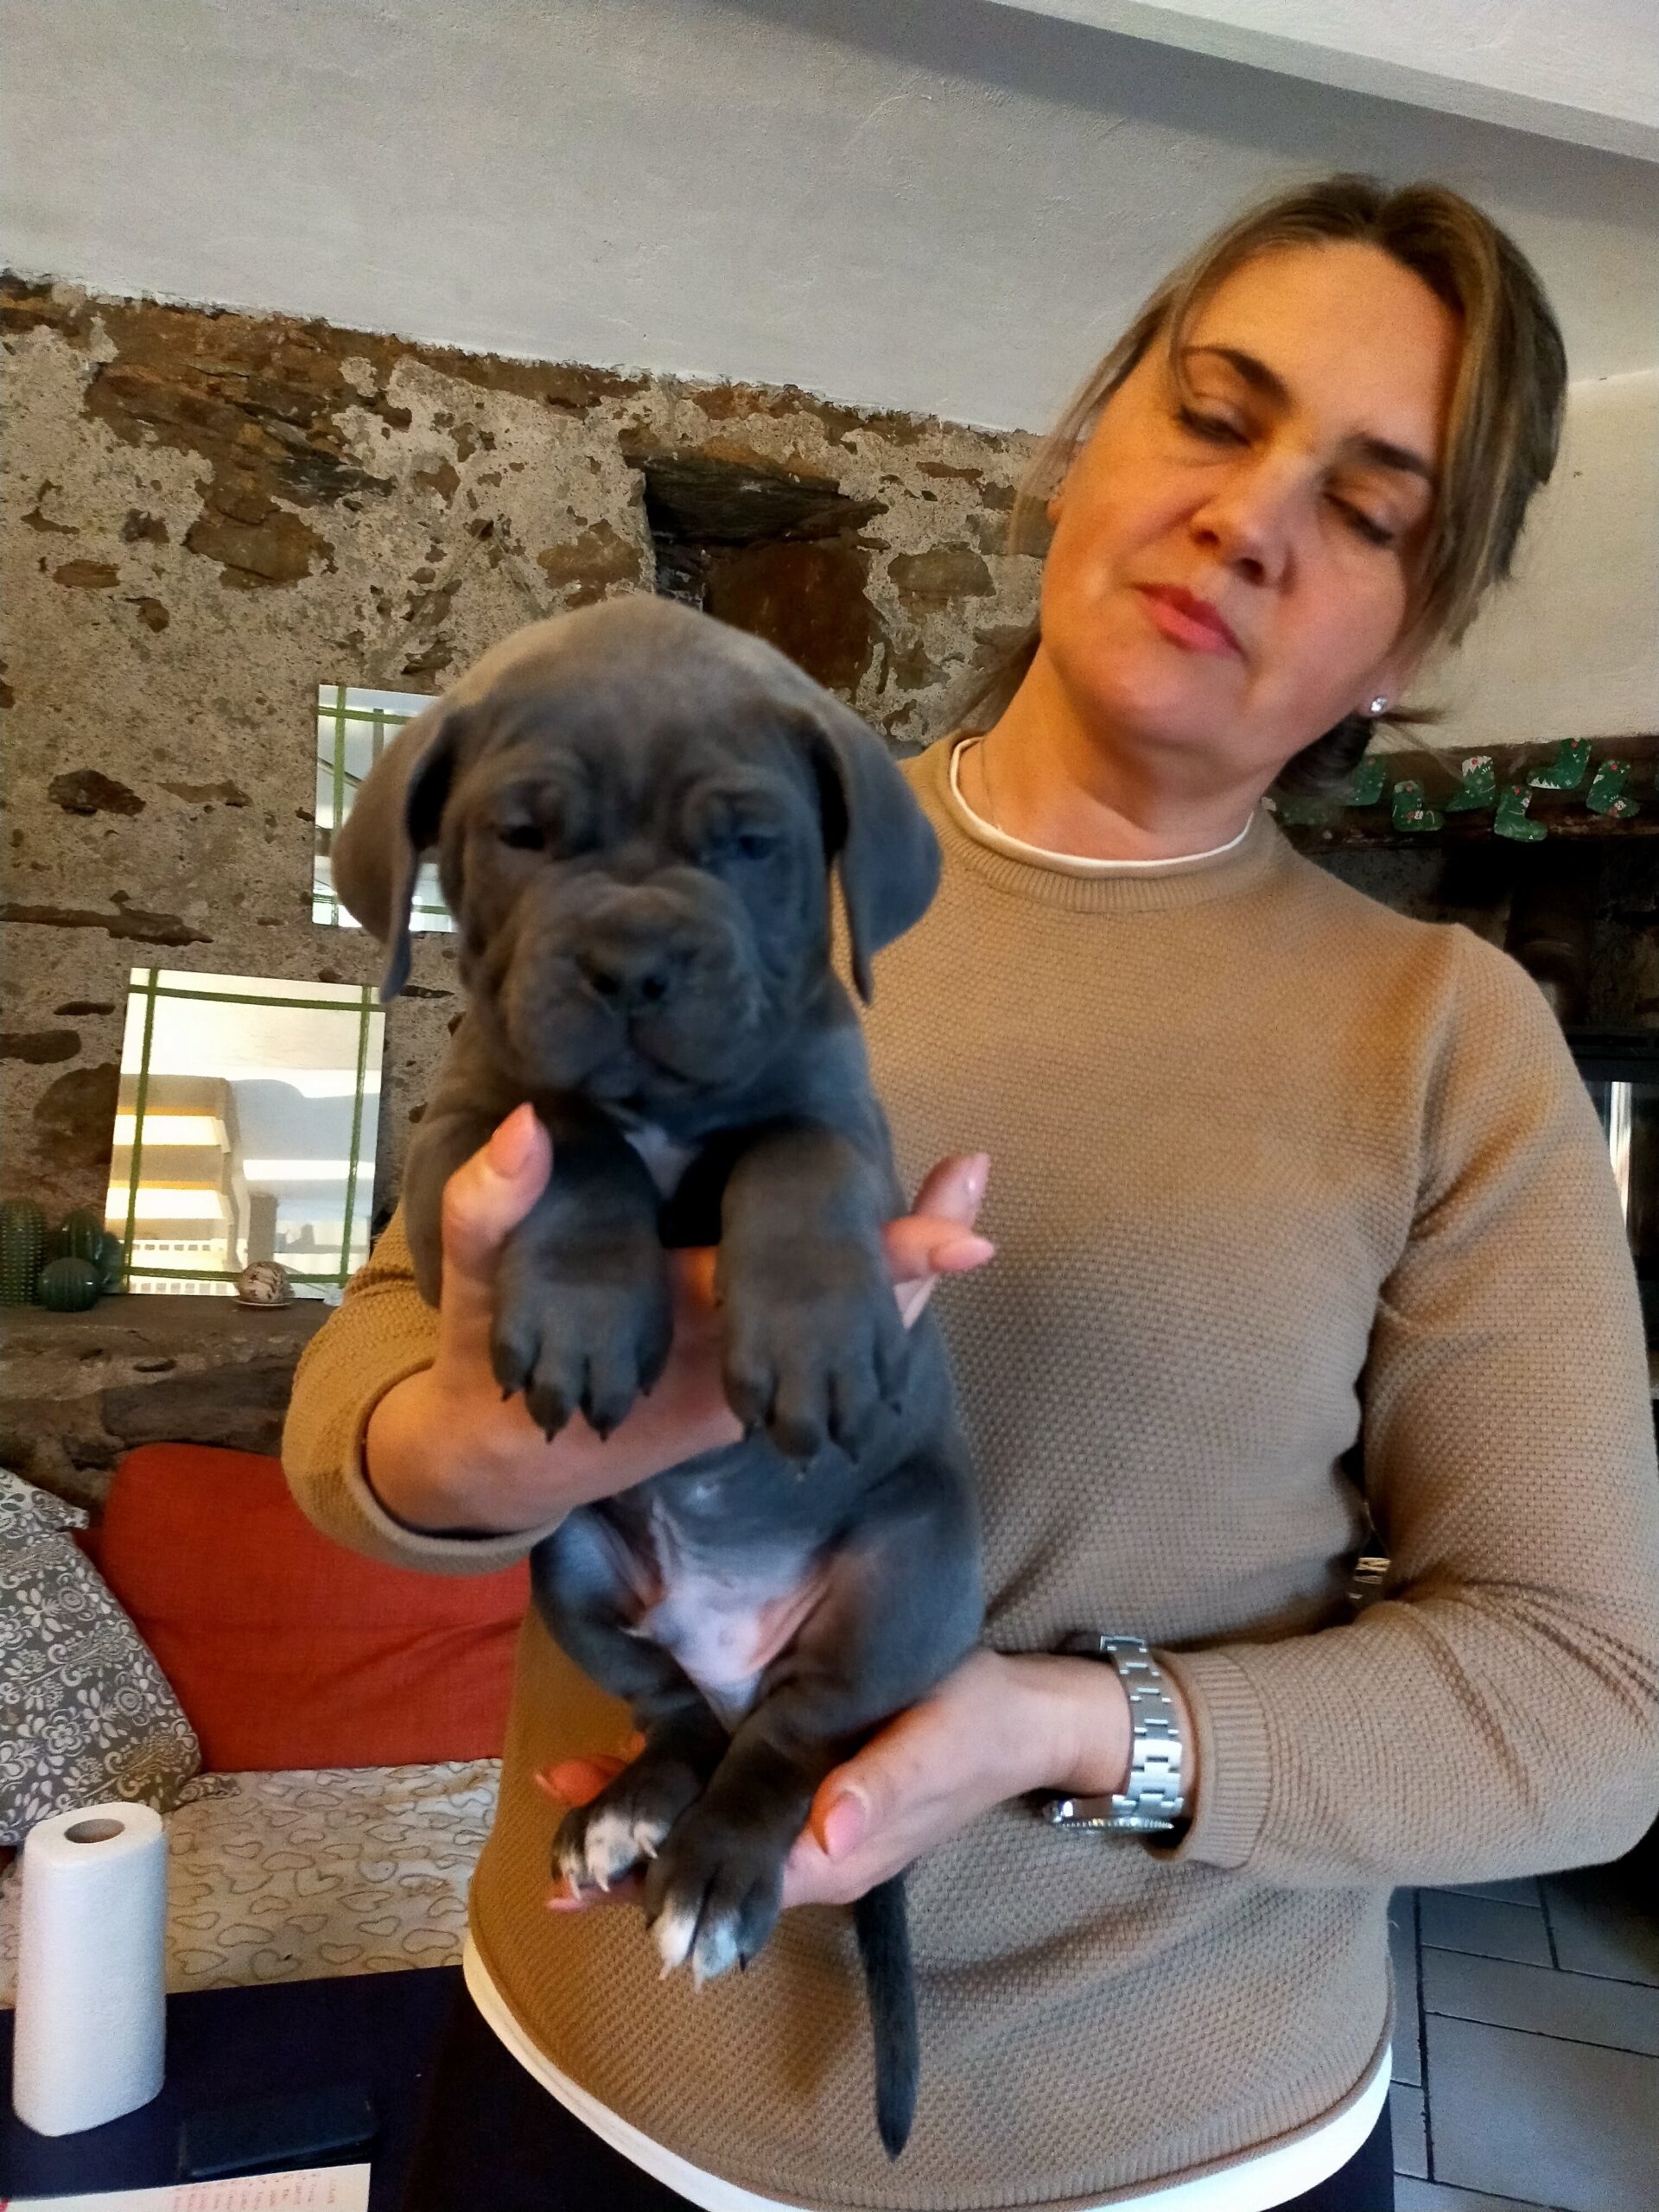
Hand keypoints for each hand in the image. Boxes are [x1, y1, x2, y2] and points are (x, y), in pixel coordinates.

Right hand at [365, 1107, 993, 1533]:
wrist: (501, 1462)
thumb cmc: (487, 1368)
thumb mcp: (474, 1289)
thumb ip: (489, 1209)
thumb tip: (525, 1125)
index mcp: (687, 1329)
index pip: (797, 1291)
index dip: (884, 1262)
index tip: (965, 1235)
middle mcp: (734, 1366)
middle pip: (849, 1320)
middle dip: (912, 1258)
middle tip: (977, 1181)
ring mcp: (743, 1382)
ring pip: (843, 1333)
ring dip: (899, 1271)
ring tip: (967, 1181)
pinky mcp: (739, 1382)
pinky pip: (818, 1336)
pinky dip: (862, 1287)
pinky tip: (905, 1229)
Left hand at [540, 1648, 1139, 1915]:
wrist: (1023, 1715)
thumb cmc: (979, 1723)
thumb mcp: (940, 1743)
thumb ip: (886, 1786)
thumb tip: (827, 1831)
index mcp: (832, 1851)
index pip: (725, 1879)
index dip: (653, 1879)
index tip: (584, 1875)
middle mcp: (806, 1847)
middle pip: (701, 1860)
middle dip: (627, 1851)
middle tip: (551, 1840)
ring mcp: (803, 1817)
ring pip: (706, 1826)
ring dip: (641, 1810)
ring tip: (565, 1783)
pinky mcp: (804, 1779)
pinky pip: (726, 1789)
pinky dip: (676, 1775)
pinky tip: (628, 1748)